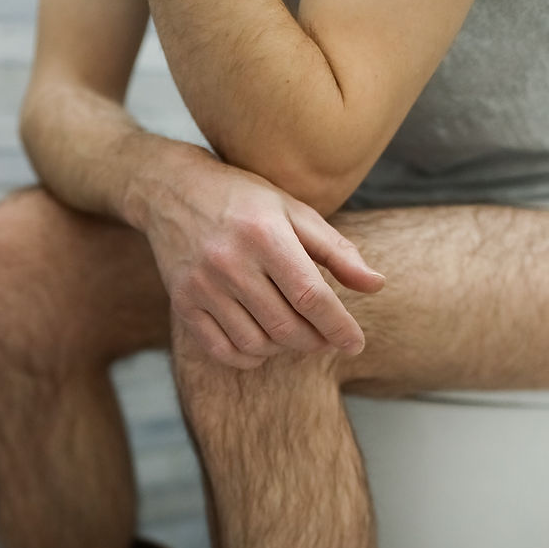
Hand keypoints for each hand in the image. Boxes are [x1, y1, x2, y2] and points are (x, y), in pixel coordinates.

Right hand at [138, 146, 383, 368]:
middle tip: (327, 338)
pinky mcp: (182, 303)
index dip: (339, 326)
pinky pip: (223, 350)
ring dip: (284, 348)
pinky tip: (263, 343)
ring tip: (295, 333)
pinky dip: (250, 357)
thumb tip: (376, 285)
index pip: (311, 296)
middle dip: (315, 340)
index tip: (356, 344)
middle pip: (286, 326)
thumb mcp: (294, 212)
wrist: (171, 190)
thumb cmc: (244, 200)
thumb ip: (337, 250)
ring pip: (256, 343)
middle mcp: (230, 262)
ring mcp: (202, 286)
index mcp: (265, 234)